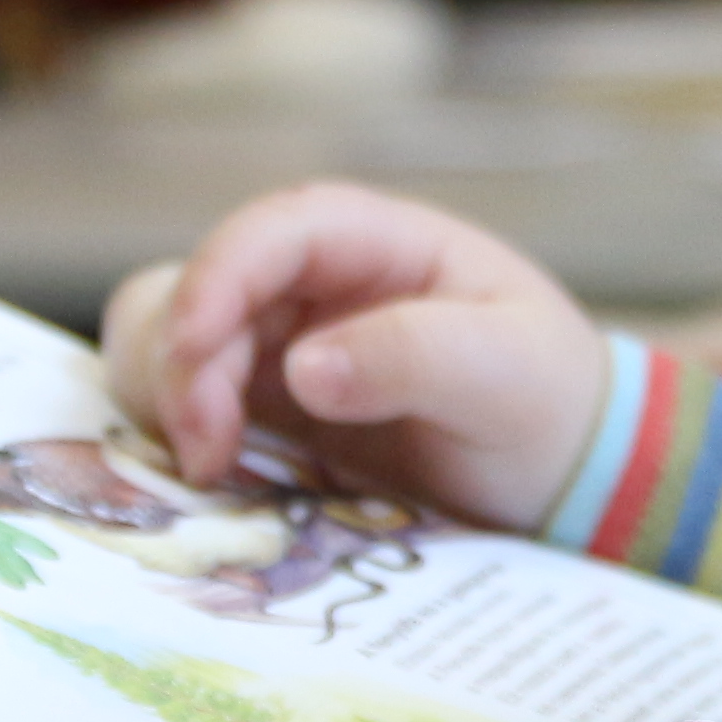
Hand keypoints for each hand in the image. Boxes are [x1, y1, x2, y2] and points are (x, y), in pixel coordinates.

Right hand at [103, 180, 606, 531]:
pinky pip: (181, 412)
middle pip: (194, 294)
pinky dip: (172, 442)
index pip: (271, 233)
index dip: (216, 280)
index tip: (194, 353)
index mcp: (371, 245)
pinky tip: (214, 488)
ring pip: (164, 348)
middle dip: (182, 367)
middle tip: (210, 457)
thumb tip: (304, 369)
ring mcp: (275, 350)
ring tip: (213, 475)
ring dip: (165, 405)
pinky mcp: (260, 415)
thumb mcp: (508, 372)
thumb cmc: (547, 400)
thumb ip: (416, 356)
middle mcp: (307, 288)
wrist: (557, 473)